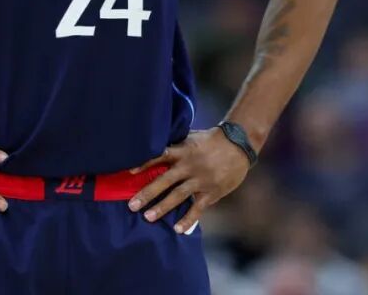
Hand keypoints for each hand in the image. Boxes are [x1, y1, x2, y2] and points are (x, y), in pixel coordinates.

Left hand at [127, 128, 250, 233]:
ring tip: (148, 217)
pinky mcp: (212, 192)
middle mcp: (189, 165)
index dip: (144, 163)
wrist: (238, 144)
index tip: (129, 173)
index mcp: (182, 150)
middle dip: (147, 193)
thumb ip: (174, 145)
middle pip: (164, 180)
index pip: (159, 156)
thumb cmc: (210, 140)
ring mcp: (200, 180)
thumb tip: (152, 146)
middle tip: (132, 205)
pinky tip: (177, 229)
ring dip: (162, 207)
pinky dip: (188, 219)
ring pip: (178, 195)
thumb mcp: (190, 137)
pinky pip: (197, 208)